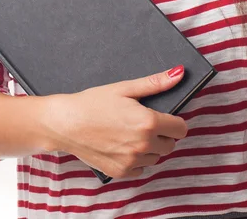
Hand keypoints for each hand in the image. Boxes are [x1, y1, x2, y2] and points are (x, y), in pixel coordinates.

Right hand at [45, 66, 187, 178]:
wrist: (65, 123)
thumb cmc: (92, 102)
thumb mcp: (123, 88)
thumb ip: (154, 83)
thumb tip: (179, 73)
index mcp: (147, 122)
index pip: (181, 128)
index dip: (173, 121)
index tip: (161, 117)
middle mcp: (143, 145)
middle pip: (170, 144)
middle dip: (161, 134)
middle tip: (141, 122)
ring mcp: (132, 161)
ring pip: (156, 157)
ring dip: (149, 147)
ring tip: (128, 133)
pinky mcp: (121, 172)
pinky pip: (140, 168)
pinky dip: (135, 159)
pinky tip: (120, 145)